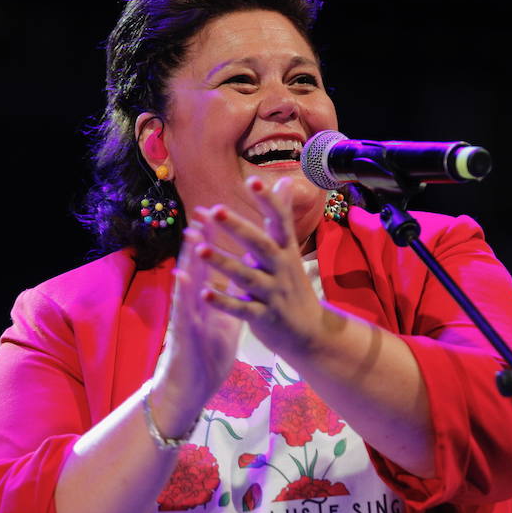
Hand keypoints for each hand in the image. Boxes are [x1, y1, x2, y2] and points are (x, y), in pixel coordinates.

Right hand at [149, 223, 242, 434]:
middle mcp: (196, 301)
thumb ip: (233, 299)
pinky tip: (179, 274)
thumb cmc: (207, 353)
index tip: (228, 215)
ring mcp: (187, 315)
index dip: (221, 242)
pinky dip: (182, 292)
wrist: (190, 387)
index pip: (214, 264)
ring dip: (189, 258)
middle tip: (207, 209)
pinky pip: (183, 310)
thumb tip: (247, 280)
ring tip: (192, 232)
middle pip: (200, 265)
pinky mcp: (183, 332)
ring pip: (188, 281)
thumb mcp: (226, 322)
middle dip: (204, 239)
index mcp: (209, 298)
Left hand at [192, 176, 329, 359]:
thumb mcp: (290, 250)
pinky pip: (242, 309)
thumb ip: (282, 216)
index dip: (268, 201)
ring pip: (246, 276)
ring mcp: (273, 294)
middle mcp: (281, 268)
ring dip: (223, 262)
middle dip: (238, 227)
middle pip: (260, 245)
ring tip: (201, 249)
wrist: (311, 332)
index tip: (252, 180)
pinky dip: (223, 302)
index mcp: (286, 250)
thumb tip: (286, 180)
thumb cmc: (293, 285)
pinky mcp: (264, 317)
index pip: (280, 220)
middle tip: (216, 209)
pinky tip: (204, 293)